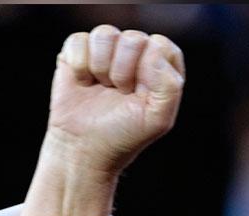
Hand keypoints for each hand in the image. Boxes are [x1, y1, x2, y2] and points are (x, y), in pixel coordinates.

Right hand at [22, 25, 184, 215]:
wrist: (85, 148)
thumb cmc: (125, 134)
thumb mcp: (158, 119)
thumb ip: (169, 86)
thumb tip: (152, 52)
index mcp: (161, 67)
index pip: (161, 46)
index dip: (148, 69)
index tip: (139, 93)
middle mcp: (136, 54)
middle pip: (133, 38)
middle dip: (123, 71)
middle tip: (119, 93)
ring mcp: (107, 51)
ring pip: (105, 34)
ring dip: (101, 67)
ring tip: (102, 87)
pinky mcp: (79, 51)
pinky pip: (79, 40)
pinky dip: (79, 65)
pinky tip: (84, 83)